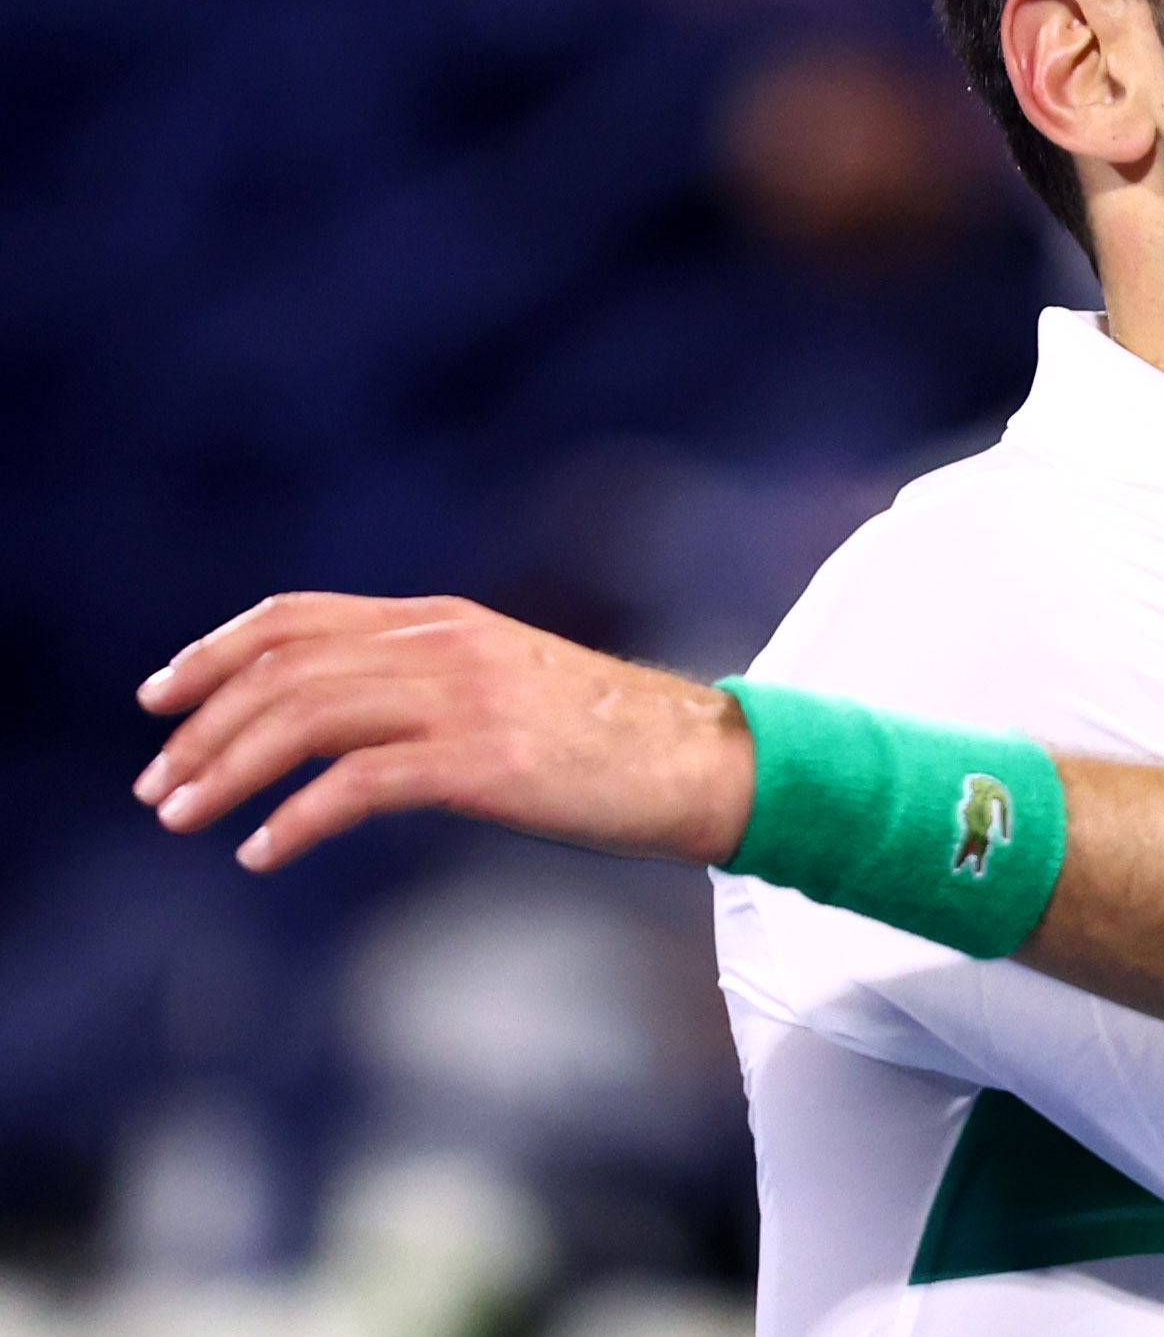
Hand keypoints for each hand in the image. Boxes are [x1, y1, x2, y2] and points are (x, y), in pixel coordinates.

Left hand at [134, 592, 753, 870]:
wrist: (701, 762)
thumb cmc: (608, 740)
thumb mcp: (506, 687)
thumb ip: (428, 686)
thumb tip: (342, 729)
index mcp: (444, 621)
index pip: (296, 617)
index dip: (213, 652)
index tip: (159, 698)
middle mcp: (444, 646)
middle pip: (284, 669)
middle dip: (203, 728)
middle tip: (157, 787)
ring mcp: (464, 701)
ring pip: (305, 718)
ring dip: (227, 771)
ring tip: (183, 820)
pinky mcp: (484, 762)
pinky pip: (358, 784)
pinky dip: (295, 819)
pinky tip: (263, 853)